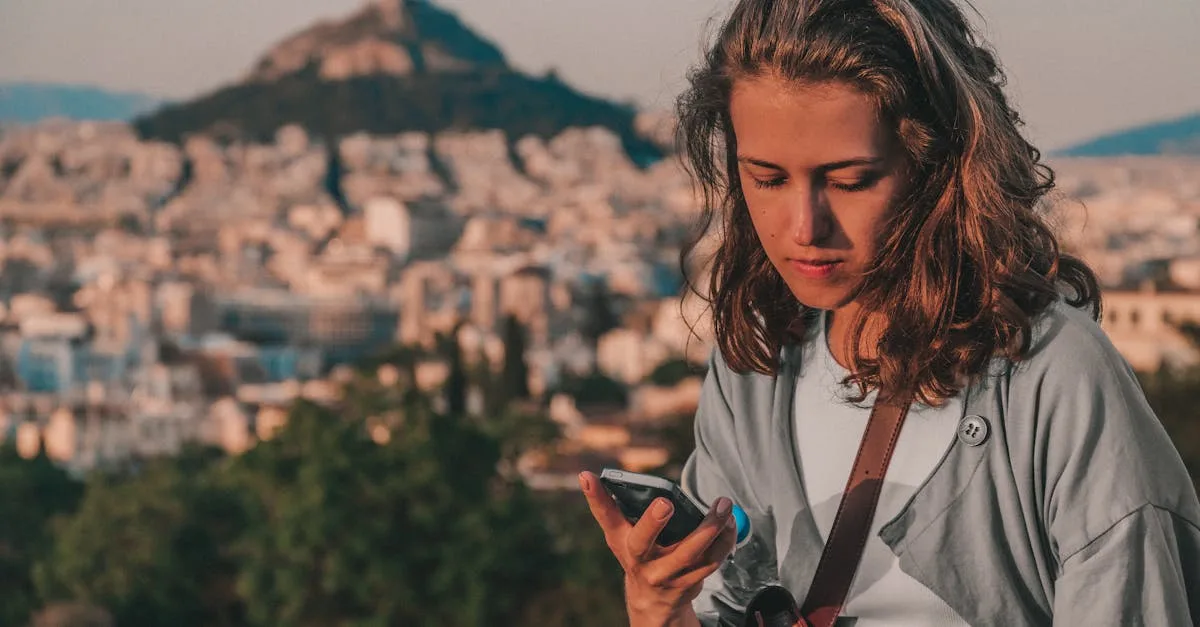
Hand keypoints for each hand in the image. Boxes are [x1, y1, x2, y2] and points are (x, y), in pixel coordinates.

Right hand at [579, 471, 736, 626]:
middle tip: (665, 502)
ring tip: (723, 505)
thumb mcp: (622, 535)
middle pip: (643, 542)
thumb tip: (602, 475)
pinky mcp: (689, 582)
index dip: (595, 496)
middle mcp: (639, 559)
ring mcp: (664, 574)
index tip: (587, 475)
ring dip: (710, 528)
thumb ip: (615, 507)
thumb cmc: (639, 555)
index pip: (606, 516)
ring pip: (689, 552)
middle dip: (653, 522)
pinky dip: (724, 540)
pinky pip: (711, 560)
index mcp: (621, 541)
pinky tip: (729, 523)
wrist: (653, 602)